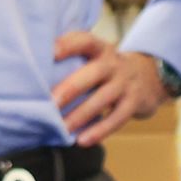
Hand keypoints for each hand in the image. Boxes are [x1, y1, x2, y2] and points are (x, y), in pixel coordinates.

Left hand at [50, 32, 170, 146]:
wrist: (149, 78)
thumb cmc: (107, 69)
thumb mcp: (95, 55)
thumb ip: (72, 59)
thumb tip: (30, 76)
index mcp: (99, 48)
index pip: (84, 41)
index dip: (67, 45)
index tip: (50, 53)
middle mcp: (113, 63)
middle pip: (91, 74)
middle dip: (69, 89)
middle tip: (50, 103)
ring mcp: (125, 84)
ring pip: (102, 99)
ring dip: (80, 115)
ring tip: (61, 127)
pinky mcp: (134, 103)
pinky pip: (117, 118)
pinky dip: (99, 131)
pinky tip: (82, 140)